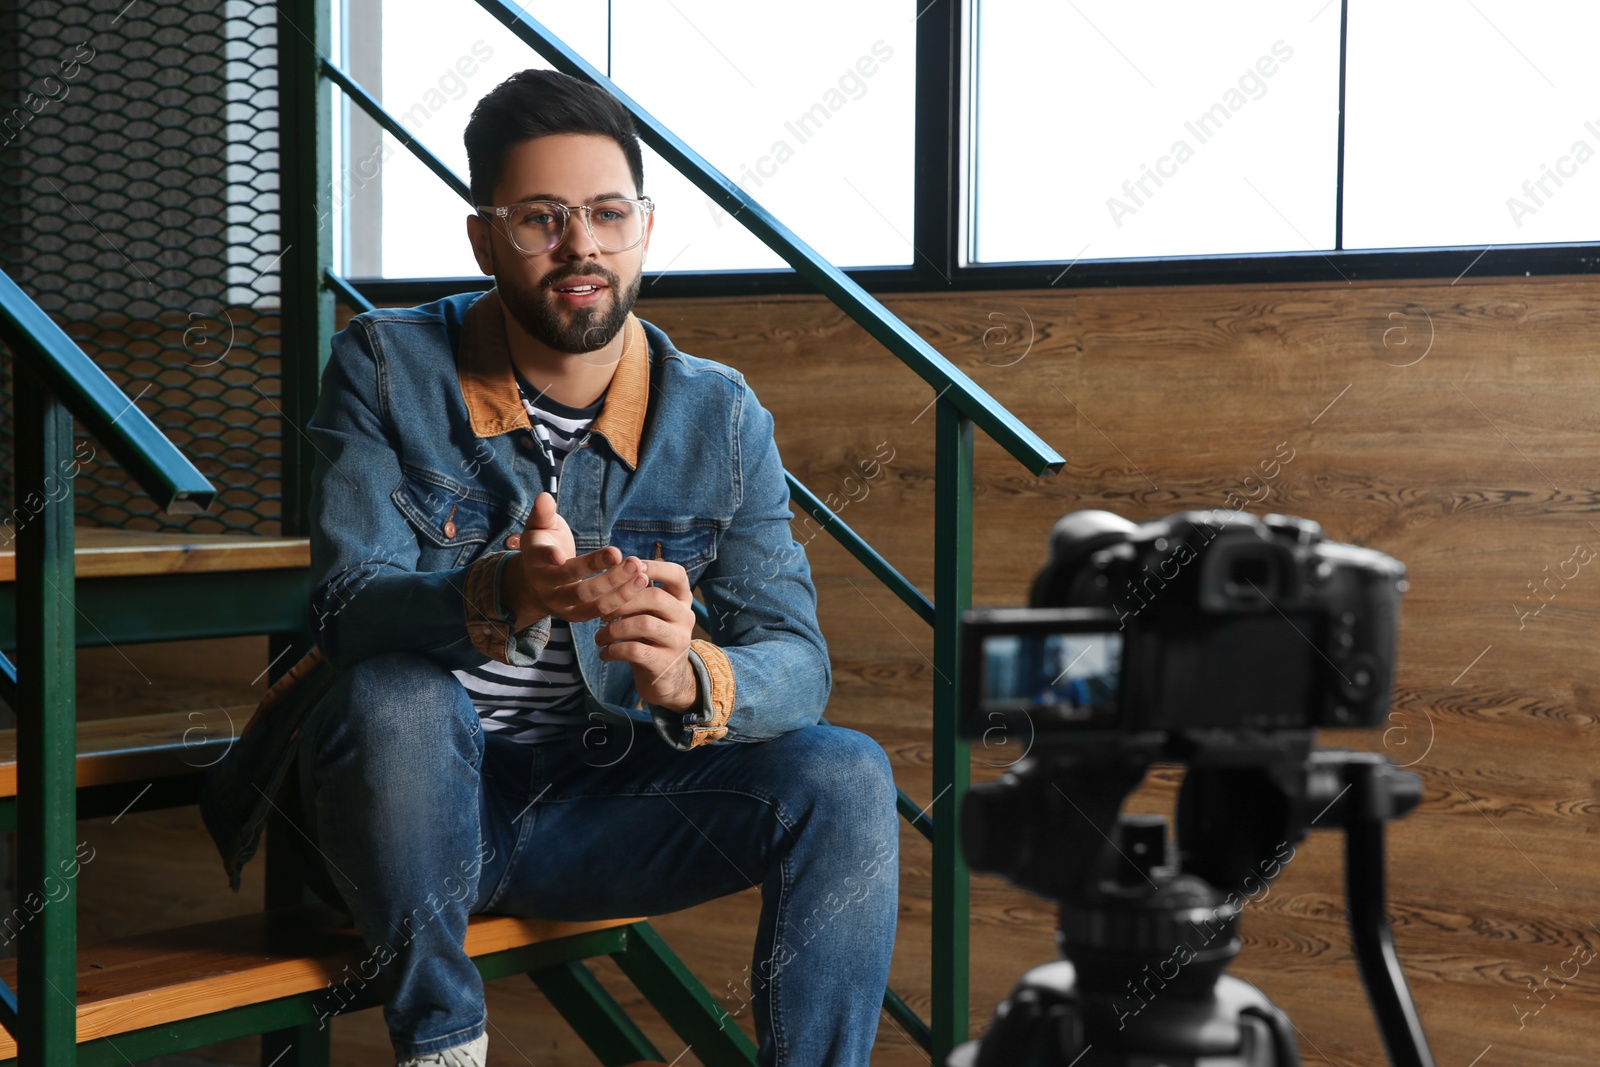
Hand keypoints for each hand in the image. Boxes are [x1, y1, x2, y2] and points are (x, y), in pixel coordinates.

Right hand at [502, 493, 649, 629]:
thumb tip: (544, 496)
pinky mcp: (578, 615)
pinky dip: (623, 600)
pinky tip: (642, 583)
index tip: (560, 554)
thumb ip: (542, 513)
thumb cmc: (544, 546)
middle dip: (601, 573)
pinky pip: (602, 611)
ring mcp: (562, 605)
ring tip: (641, 572)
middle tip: (625, 557)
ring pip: (592, 602)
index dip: (549, 556)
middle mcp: (547, 588)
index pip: (541, 559)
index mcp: (535, 562)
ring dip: (619, 589)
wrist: (536, 583)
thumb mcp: (539, 528)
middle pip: (575, 585)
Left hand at [594, 559, 698, 711]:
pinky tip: (605, 654)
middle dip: (622, 601)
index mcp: (682, 601)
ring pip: (643, 623)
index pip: (677, 575)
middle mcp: (685, 618)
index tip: (628, 568)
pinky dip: (613, 650)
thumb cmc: (651, 639)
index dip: (654, 567)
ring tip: (599, 637)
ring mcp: (678, 641)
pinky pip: (635, 650)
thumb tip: (614, 569)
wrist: (666, 681)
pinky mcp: (665, 663)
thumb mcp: (650, 614)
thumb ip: (639, 594)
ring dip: (613, 629)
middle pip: (655, 597)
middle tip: (602, 613)